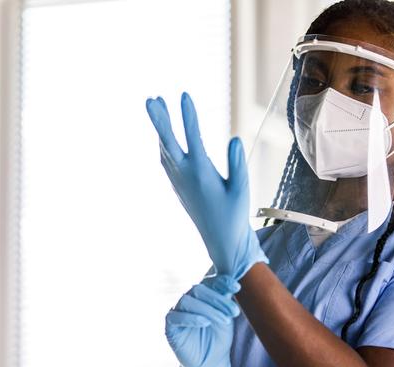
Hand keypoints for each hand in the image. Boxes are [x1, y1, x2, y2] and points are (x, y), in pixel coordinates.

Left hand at [145, 92, 267, 279]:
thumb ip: (237, 164)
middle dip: (159, 119)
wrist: (221, 243)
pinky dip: (164, 143)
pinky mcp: (178, 187)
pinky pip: (166, 160)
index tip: (183, 95)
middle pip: (167, 141)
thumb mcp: (242, 189)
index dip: (188, 115)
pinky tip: (165, 136)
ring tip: (157, 105)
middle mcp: (184, 176)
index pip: (192, 137)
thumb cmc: (235, 216)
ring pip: (164, 149)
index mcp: (201, 174)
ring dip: (160, 128)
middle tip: (151, 99)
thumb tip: (234, 139)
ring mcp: (178, 182)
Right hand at [165, 276, 241, 366]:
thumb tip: (232, 281)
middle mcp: (187, 299)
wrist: (211, 363)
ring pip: (187, 300)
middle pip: (199, 289)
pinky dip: (191, 318)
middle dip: (218, 299)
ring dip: (208, 309)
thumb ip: (225, 299)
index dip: (221, 282)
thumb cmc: (219, 338)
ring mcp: (176, 311)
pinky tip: (205, 323)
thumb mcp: (225, 316)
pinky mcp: (169, 326)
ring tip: (225, 321)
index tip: (236, 287)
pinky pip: (175, 317)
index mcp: (200, 295)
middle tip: (234, 312)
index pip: (208, 282)